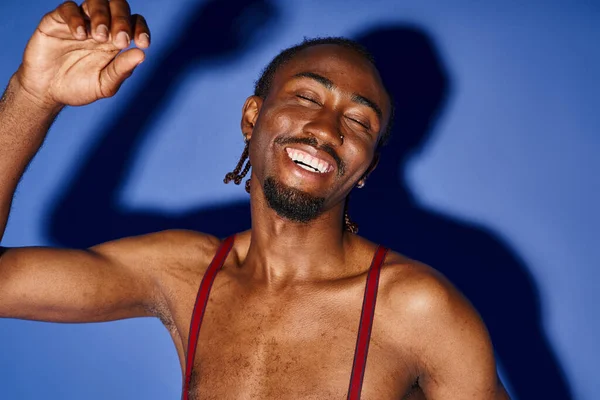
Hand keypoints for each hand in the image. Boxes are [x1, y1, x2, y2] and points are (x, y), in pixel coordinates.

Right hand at [16, 0, 149, 109]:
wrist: (47, 91)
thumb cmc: (79, 87)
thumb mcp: (104, 84)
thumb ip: (122, 70)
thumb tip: (142, 54)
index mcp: (116, 40)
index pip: (134, 22)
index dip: (141, 29)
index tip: (143, 44)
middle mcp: (100, 26)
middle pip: (118, 6)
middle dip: (122, 20)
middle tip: (120, 40)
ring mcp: (80, 21)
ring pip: (95, 1)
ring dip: (101, 16)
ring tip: (100, 37)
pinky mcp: (56, 20)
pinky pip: (68, 8)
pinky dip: (76, 19)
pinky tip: (80, 35)